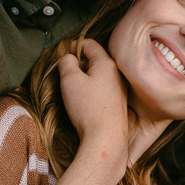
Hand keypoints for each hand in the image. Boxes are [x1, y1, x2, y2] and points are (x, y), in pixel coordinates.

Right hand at [54, 40, 127, 184]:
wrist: (106, 140)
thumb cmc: (88, 109)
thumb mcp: (70, 80)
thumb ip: (66, 63)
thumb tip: (69, 58)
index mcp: (107, 63)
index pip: (89, 44)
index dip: (73, 46)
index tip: (63, 54)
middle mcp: (117, 74)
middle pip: (96, 59)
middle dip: (79, 63)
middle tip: (65, 72)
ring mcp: (121, 90)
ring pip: (100, 75)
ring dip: (86, 78)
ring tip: (73, 89)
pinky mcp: (119, 104)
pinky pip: (104, 90)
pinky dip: (93, 90)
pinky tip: (85, 102)